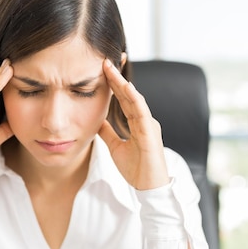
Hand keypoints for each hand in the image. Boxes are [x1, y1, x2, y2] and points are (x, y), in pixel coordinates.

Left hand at [98, 58, 168, 189]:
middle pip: (129, 94)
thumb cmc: (136, 169)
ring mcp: (149, 125)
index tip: (102, 69)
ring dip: (122, 83)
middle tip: (104, 61)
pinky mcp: (151, 133)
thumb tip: (96, 121)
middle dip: (116, 77)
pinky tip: (126, 87)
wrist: (148, 188)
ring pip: (134, 99)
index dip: (114, 84)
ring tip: (110, 68)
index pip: (124, 99)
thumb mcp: (115, 147)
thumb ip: (108, 133)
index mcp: (138, 123)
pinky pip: (142, 112)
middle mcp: (145, 120)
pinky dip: (134, 98)